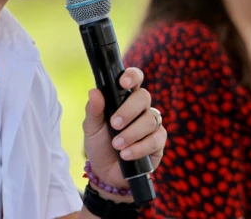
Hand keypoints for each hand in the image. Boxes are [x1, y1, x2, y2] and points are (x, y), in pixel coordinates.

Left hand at [82, 67, 165, 200]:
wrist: (106, 173)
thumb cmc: (100, 145)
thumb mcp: (91, 129)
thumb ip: (93, 110)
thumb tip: (94, 91)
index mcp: (124, 98)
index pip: (134, 79)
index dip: (132, 76)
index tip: (123, 84)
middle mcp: (141, 108)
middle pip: (144, 97)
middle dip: (129, 111)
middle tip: (114, 125)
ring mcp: (152, 123)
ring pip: (150, 119)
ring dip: (132, 133)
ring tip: (118, 145)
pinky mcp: (158, 141)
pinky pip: (156, 138)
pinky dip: (140, 147)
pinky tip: (127, 155)